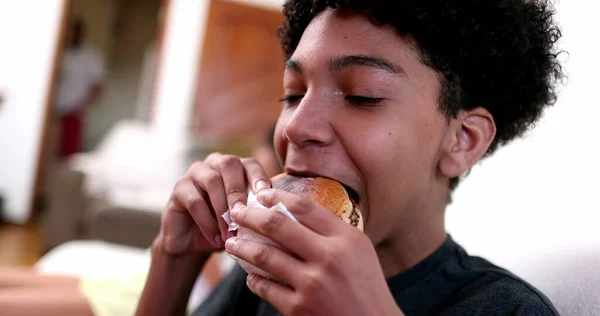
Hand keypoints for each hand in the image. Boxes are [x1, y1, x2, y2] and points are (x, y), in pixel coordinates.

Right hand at [157, 153, 270, 256]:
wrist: (192, 245)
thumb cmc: (225, 229)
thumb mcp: (245, 219)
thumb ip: (257, 209)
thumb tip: (276, 213)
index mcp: (235, 167)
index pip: (250, 163)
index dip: (259, 177)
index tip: (266, 197)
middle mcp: (215, 163)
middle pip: (229, 164)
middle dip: (238, 191)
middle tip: (243, 215)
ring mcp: (194, 173)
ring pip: (211, 181)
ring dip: (223, 210)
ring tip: (230, 235)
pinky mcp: (178, 188)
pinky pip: (195, 201)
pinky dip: (208, 222)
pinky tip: (216, 240)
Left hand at [225, 189, 402, 315]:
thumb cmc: (366, 287)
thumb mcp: (359, 251)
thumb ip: (333, 232)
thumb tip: (297, 212)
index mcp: (345, 238)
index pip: (304, 207)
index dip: (278, 197)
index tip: (262, 195)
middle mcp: (328, 256)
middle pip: (277, 225)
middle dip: (250, 216)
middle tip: (236, 212)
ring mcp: (311, 283)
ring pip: (264, 256)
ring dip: (242, 247)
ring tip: (232, 243)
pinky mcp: (299, 308)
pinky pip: (266, 288)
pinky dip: (254, 280)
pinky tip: (250, 276)